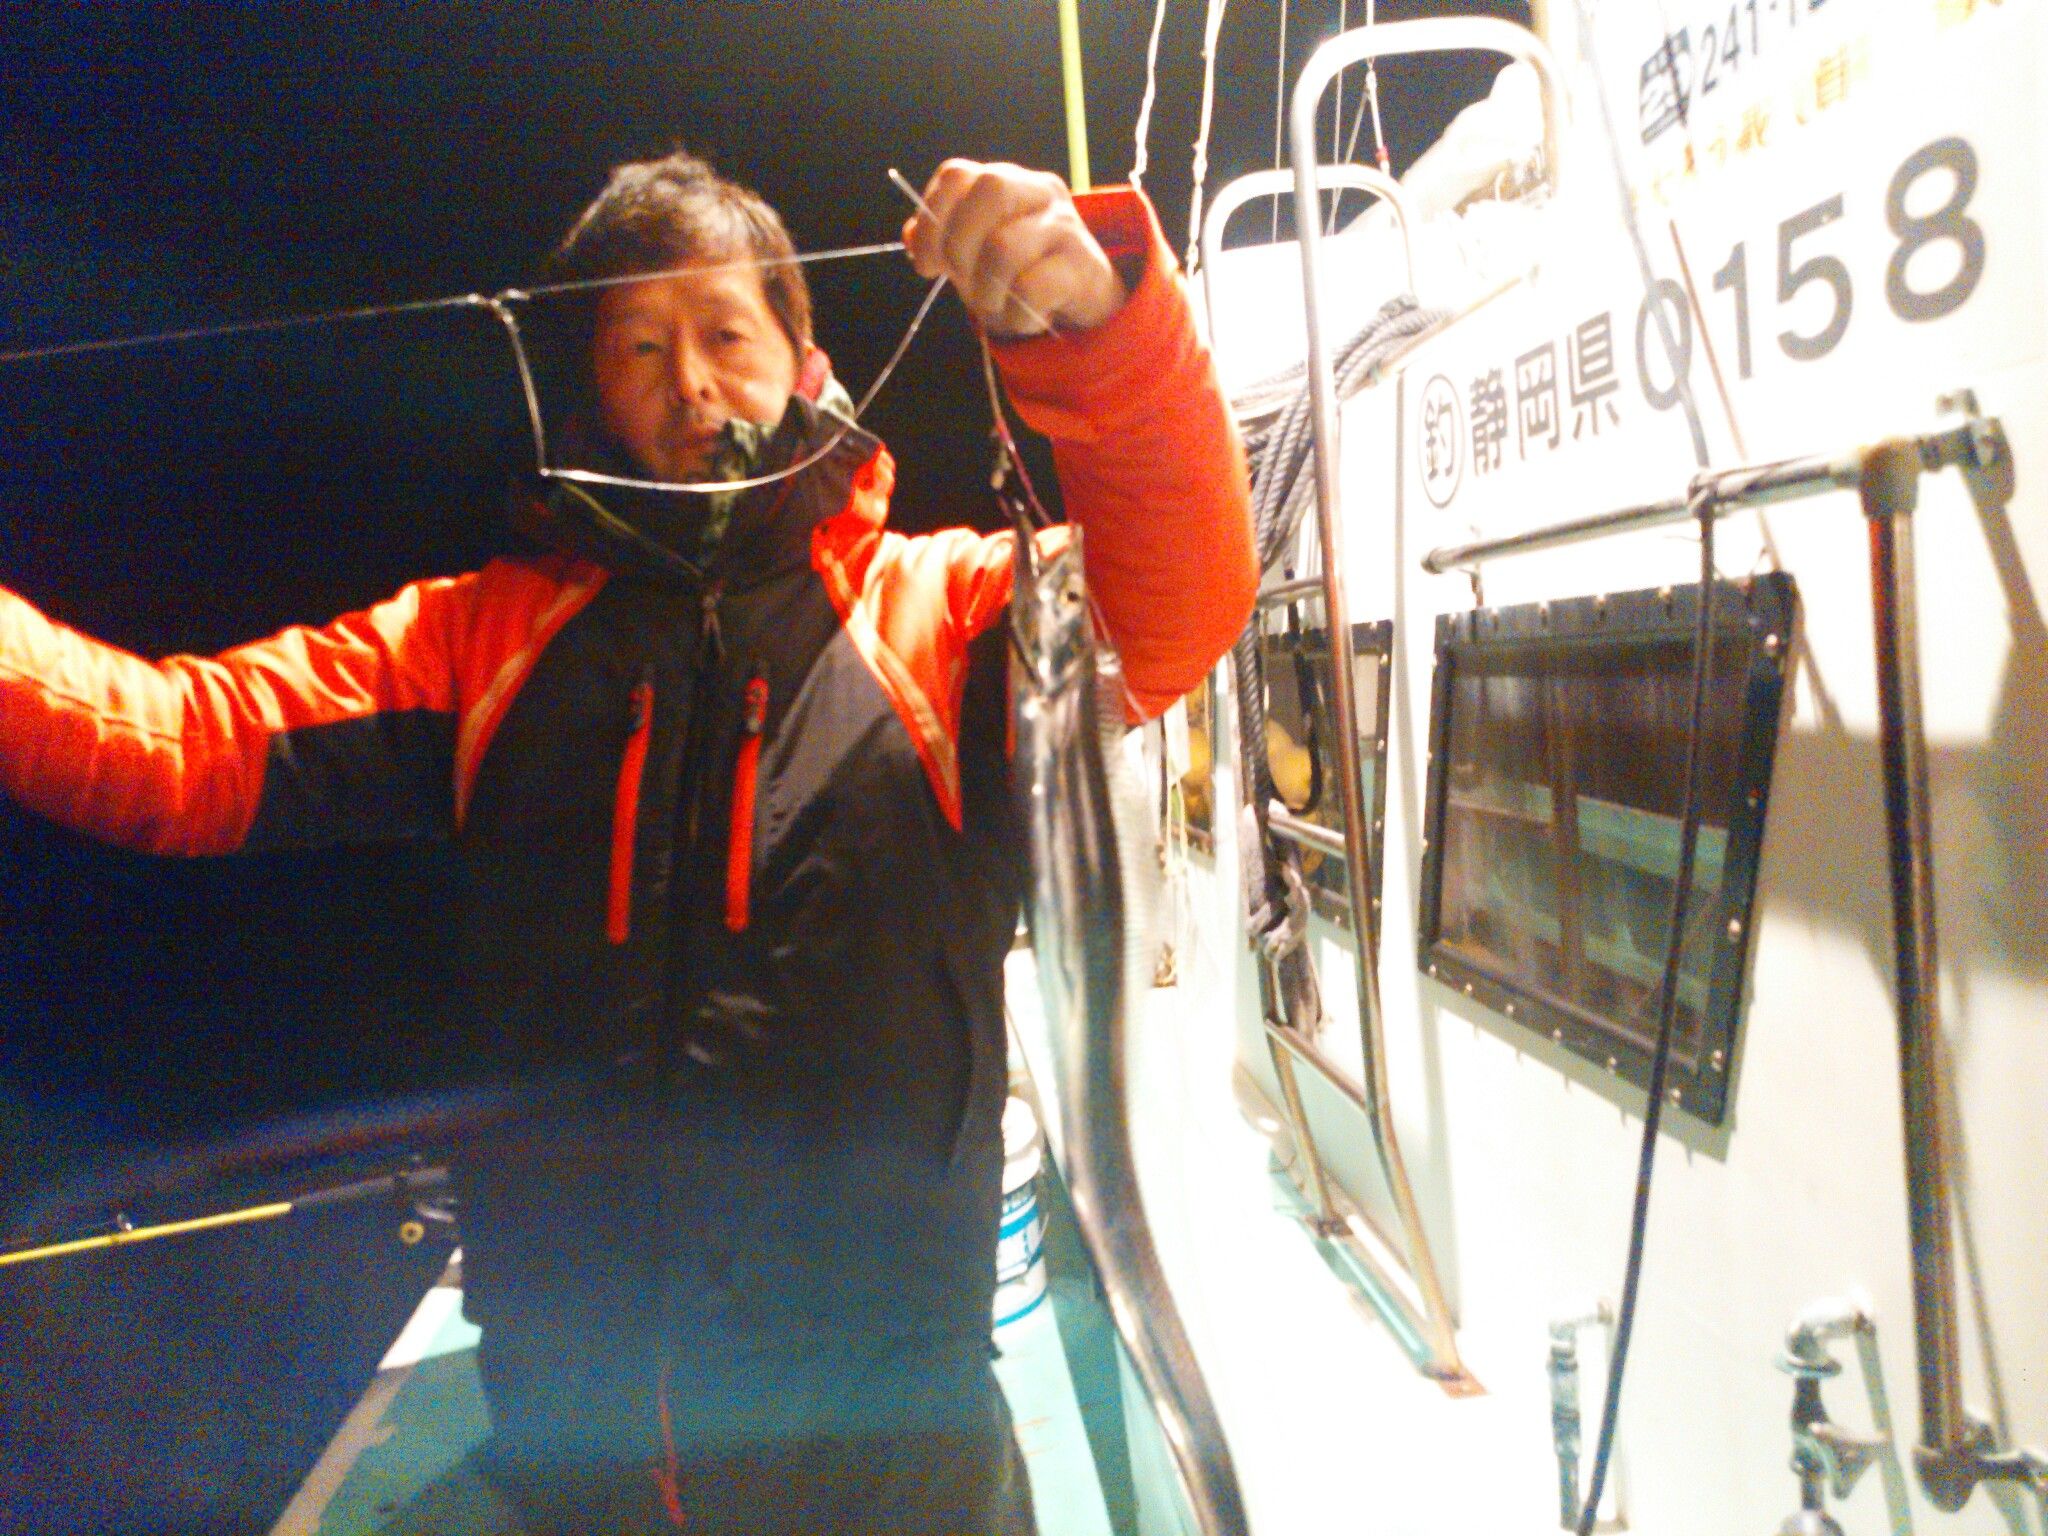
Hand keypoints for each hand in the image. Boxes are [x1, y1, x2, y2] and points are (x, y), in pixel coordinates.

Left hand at [902, 160, 1127, 338]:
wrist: (1082, 295)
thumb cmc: (1021, 268)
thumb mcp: (975, 251)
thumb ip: (942, 239)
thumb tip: (910, 236)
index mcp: (1006, 180)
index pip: (957, 174)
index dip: (931, 218)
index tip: (925, 263)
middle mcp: (1038, 191)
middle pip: (990, 190)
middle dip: (959, 243)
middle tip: (959, 280)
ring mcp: (1064, 225)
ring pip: (1005, 246)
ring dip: (986, 290)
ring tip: (992, 305)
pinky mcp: (1082, 265)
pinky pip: (1032, 288)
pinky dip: (1015, 314)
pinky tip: (1021, 317)